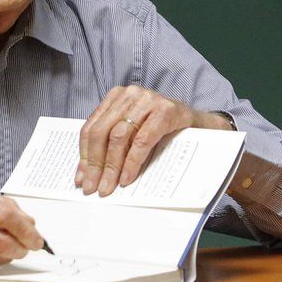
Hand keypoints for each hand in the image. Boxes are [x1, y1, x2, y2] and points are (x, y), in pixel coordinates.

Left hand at [74, 85, 232, 196]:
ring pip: (119, 136)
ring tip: (109, 187)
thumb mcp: (134, 131)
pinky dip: (132, 162)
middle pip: (102, 132)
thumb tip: (88, 174)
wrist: (201, 125)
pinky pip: (142, 140)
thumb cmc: (163, 130)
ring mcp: (148, 99)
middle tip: (93, 188)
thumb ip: (112, 143)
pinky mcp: (166, 110)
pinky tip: (127, 177)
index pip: (91, 127)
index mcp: (117, 96)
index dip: (84, 155)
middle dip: (95, 164)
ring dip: (112, 166)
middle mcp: (130, 94)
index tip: (81, 179)